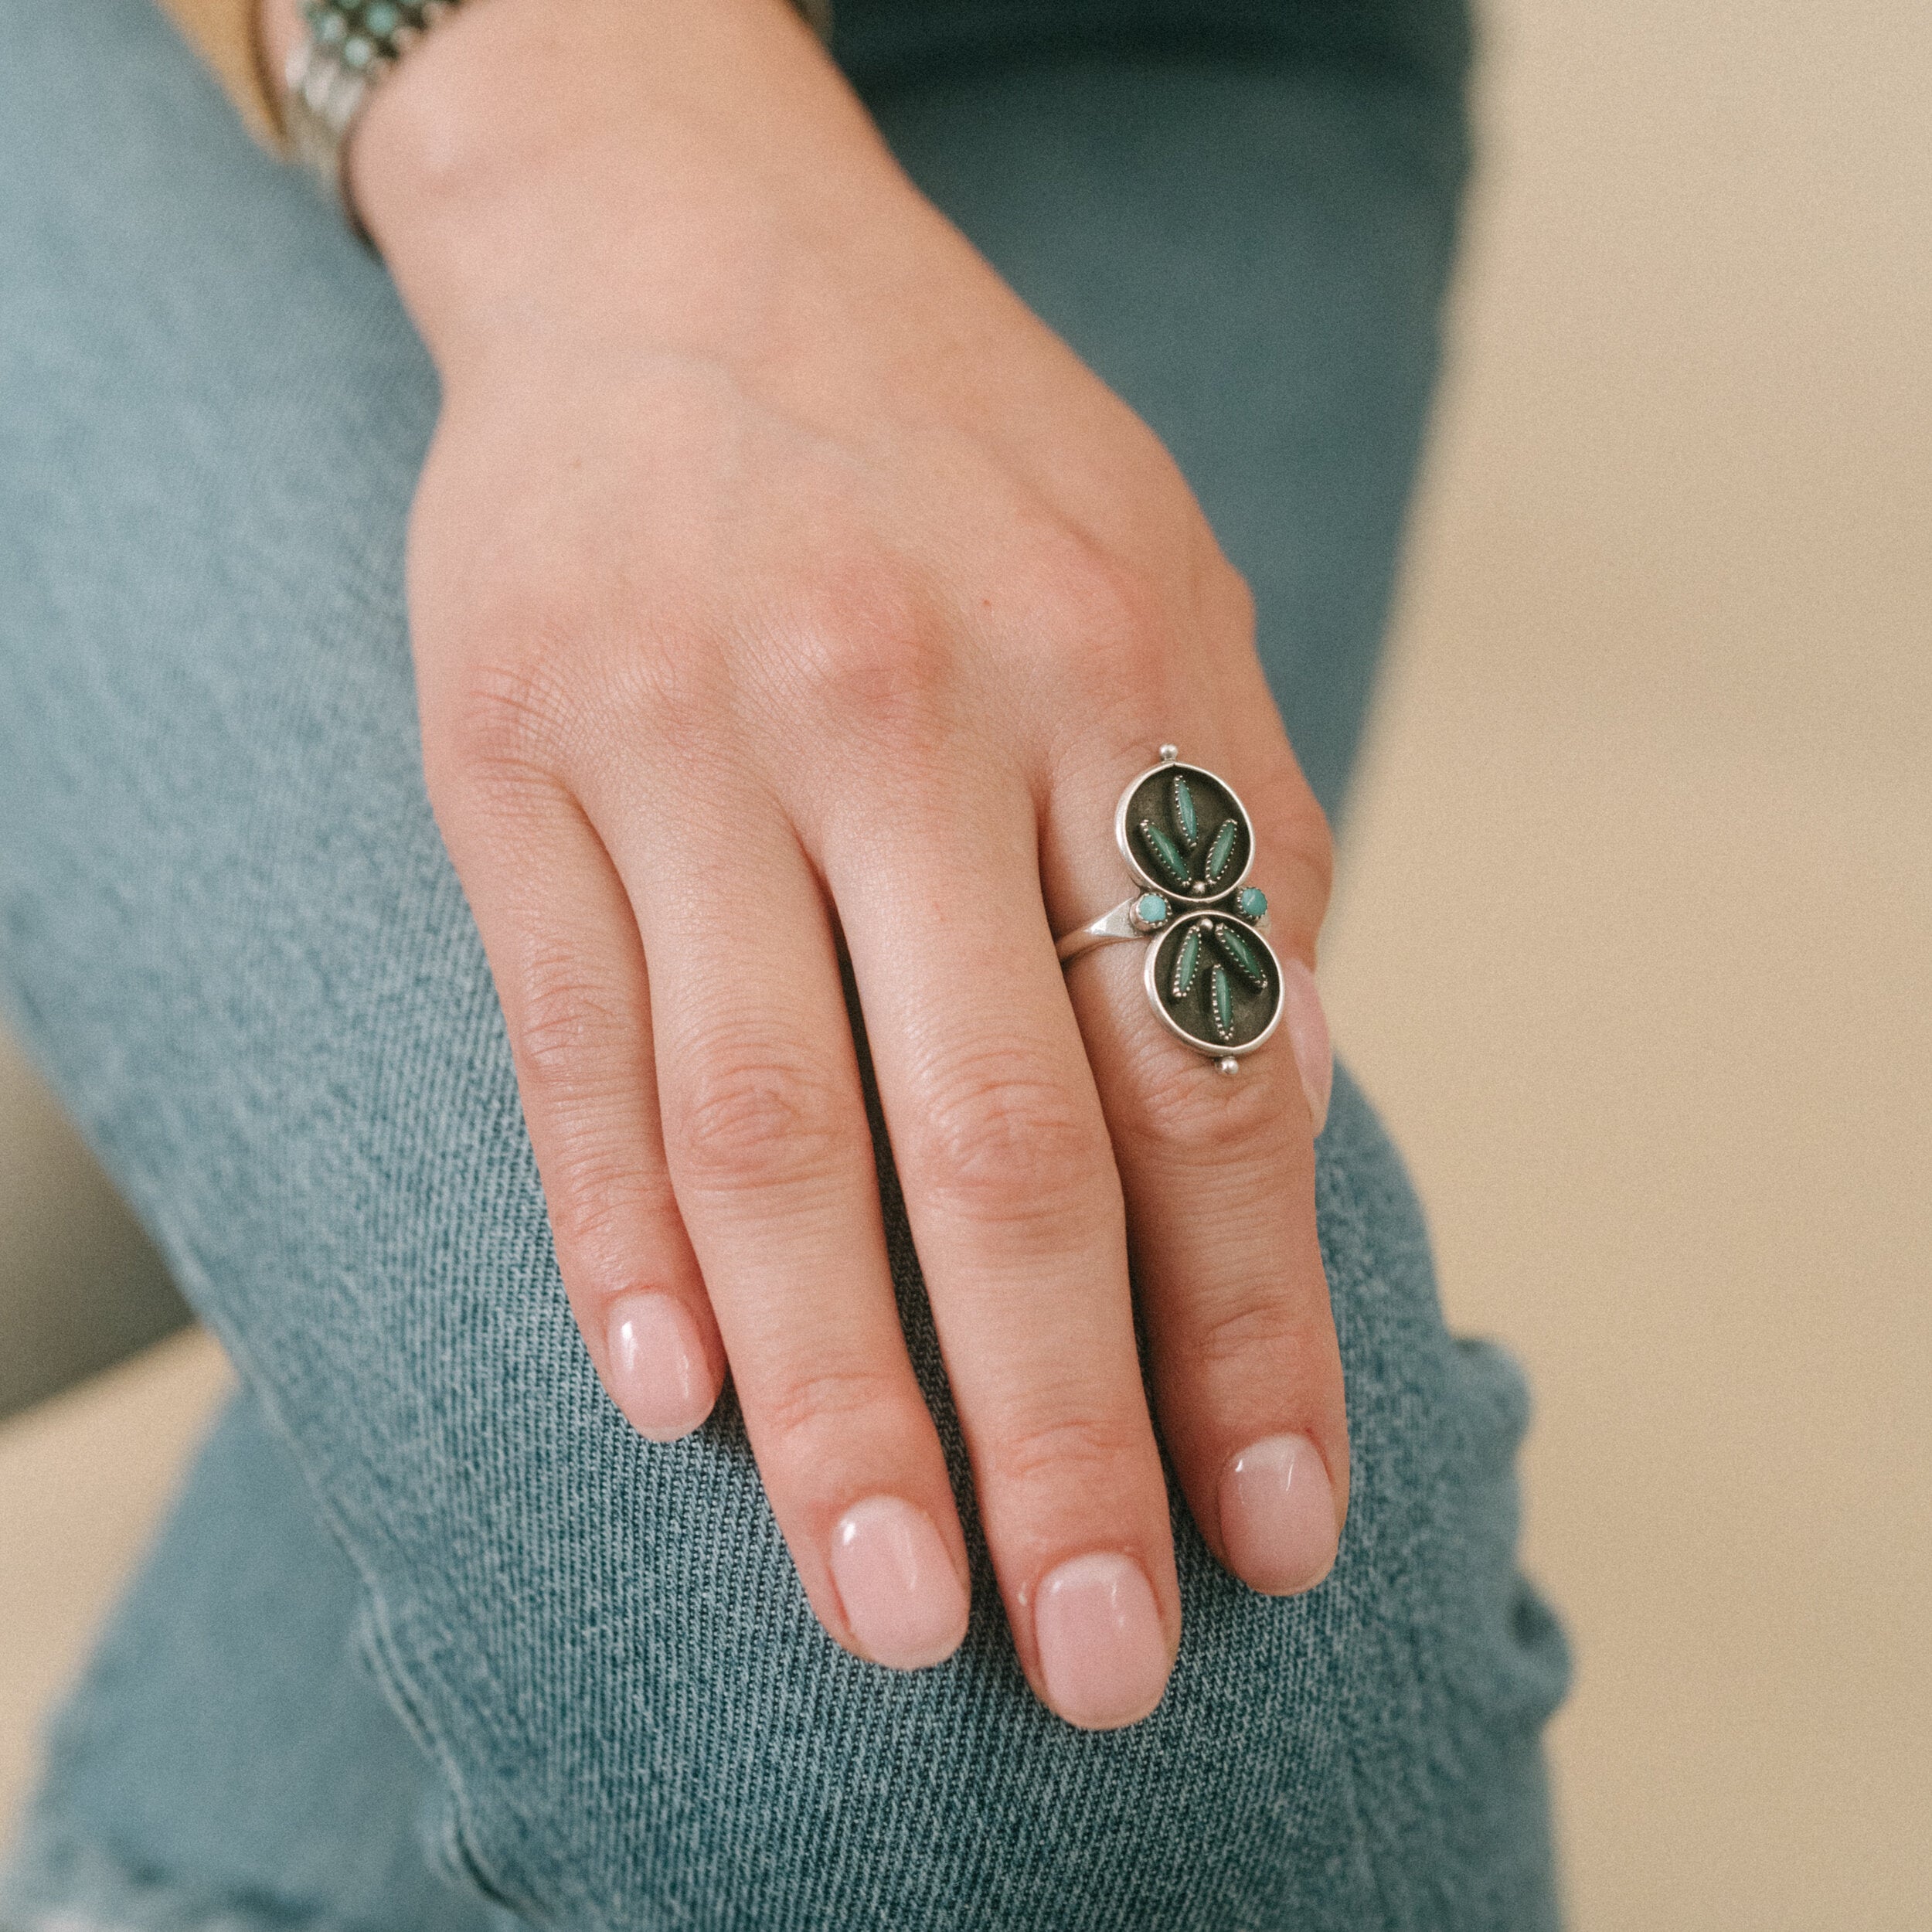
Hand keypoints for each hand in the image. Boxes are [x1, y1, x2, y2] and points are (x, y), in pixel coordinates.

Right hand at [333, 0, 1345, 1729]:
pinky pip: (568, 1044)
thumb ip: (1229, 863)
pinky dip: (615, 1243)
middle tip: (1095, 1661)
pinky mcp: (505, 756)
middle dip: (1059, 1432)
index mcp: (1110, 676)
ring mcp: (685, 732)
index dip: (1249, 1333)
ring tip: (889, 1605)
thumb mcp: (1161, 606)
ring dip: (837, 1403)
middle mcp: (901, 710)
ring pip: (767, 1134)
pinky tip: (675, 1408)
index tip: (1273, 1541)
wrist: (682, 244)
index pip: (1203, 1075)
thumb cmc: (962, 466)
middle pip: (995, 1144)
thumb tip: (1271, 1150)